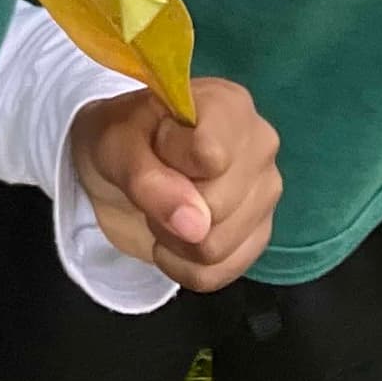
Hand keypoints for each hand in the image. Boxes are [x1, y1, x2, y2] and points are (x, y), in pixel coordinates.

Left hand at [70, 75, 280, 292]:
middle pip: (216, 208)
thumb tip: (195, 226)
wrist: (122, 164)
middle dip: (168, 207)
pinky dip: (182, 266)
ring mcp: (266, 193)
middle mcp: (261, 146)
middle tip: (154, 183)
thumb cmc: (123, 138)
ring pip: (216, 247)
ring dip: (172, 238)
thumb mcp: (115, 144)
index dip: (170, 162)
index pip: (211, 157)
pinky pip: (219, 274)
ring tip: (164, 207)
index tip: (156, 145)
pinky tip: (173, 239)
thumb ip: (148, 179)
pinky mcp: (258, 235)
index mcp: (230, 106)